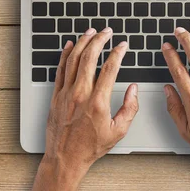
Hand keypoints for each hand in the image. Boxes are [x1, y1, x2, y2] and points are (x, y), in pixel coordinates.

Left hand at [29, 27, 138, 190]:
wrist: (64, 158)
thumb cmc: (90, 147)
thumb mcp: (118, 131)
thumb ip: (130, 108)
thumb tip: (133, 89)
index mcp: (98, 102)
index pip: (109, 68)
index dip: (118, 53)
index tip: (123, 45)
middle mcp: (80, 94)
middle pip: (90, 57)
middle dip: (100, 40)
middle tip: (107, 32)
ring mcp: (66, 93)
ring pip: (73, 59)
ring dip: (83, 42)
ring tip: (91, 32)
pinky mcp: (56, 96)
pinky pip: (60, 70)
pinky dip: (65, 55)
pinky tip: (70, 46)